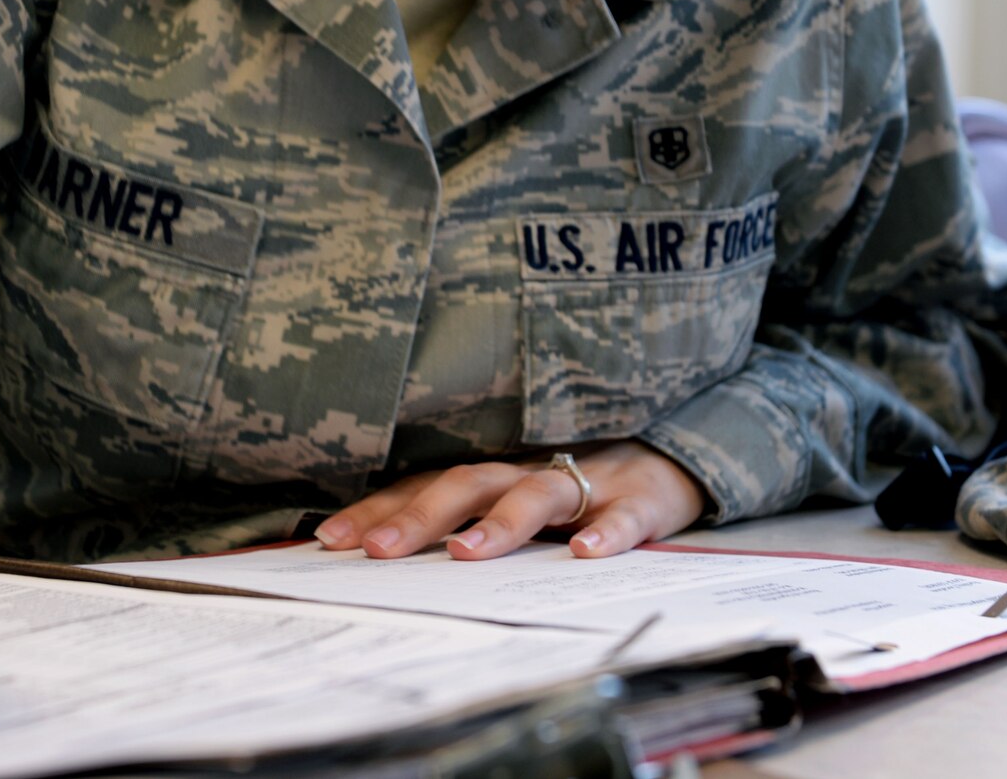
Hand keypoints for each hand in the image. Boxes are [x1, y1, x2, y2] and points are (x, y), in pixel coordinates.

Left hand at [314, 442, 710, 560]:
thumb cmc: (581, 485)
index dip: (378, 512)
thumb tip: (381, 554)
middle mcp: (530, 469)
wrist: (677, 452)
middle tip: (378, 553)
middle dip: (419, 518)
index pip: (424, 488)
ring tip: (466, 554)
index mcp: (494, 473)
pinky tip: (585, 553)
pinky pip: (625, 514)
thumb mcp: (517, 498)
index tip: (329, 542)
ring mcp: (587, 480)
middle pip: (467, 483)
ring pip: (537, 494)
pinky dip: (607, 532)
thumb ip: (462, 518)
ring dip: (500, 524)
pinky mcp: (642, 497)